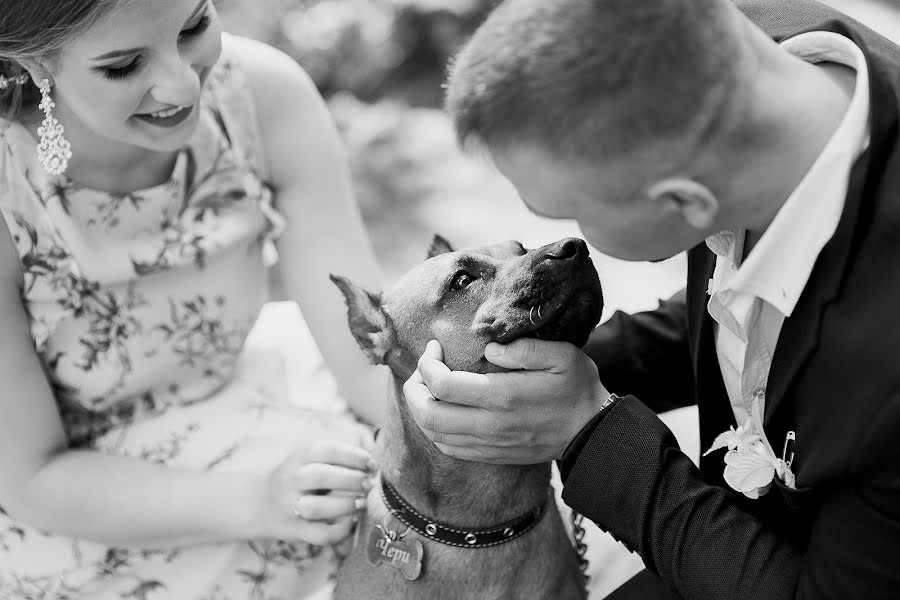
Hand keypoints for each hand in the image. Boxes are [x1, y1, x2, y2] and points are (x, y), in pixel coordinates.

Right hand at [256, 440, 374, 543]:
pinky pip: (321, 534)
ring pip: (318, 507)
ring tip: (363, 502)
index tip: (371, 463)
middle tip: (370, 483)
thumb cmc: (298, 478)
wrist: (259, 503)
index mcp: (297, 458)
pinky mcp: (294, 531)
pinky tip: (352, 521)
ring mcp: (290, 507)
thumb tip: (373, 465)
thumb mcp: (309, 460)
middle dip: (351, 479)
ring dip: (346, 505)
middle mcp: (290, 480)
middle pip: (321, 476)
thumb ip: (336, 460)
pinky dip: (341, 530)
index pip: (327, 451)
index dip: (353, 456)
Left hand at [403, 339, 607, 463]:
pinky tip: (441, 410)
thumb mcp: (563, 356)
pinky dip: (434, 429)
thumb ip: (525, 348)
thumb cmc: (577, 388)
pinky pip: (448, 448)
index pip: (442, 386)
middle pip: (428, 414)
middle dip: (413, 388)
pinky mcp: (491, 455)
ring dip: (420, 408)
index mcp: (503, 396)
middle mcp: (490, 424)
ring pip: (433, 434)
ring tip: (427, 387)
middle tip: (421, 368)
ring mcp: (489, 444)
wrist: (592, 433)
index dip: (427, 364)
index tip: (434, 348)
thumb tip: (490, 348)